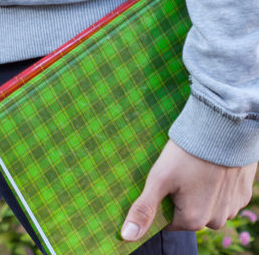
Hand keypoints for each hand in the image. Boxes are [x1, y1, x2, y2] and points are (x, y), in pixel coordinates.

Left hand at [121, 140, 256, 240]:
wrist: (222, 132)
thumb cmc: (186, 155)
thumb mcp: (159, 179)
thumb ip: (144, 209)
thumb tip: (127, 236)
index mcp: (193, 221)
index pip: (168, 220)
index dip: (161, 200)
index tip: (161, 182)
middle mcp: (216, 221)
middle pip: (189, 213)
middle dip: (181, 196)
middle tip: (178, 171)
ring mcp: (232, 209)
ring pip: (207, 205)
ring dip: (199, 191)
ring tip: (193, 167)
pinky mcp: (242, 195)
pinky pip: (224, 196)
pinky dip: (216, 184)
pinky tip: (210, 167)